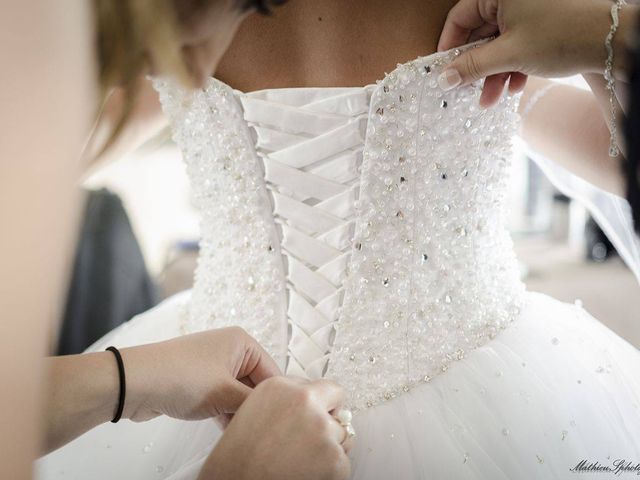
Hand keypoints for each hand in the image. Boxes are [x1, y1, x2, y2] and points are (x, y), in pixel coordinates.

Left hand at [122, 327, 280, 421]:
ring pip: (238, 393)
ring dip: (238, 412)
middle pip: (255, 383)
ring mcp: (213, 365)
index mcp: (242, 342)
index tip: (278, 421)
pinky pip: (221, 398)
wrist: (135, 382)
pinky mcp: (199, 380)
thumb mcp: (225, 393)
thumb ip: (254, 403)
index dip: (276, 398)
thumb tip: (273, 412)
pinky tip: (226, 430)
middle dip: (254, 407)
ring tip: (241, 431)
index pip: (272, 372)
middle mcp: (230, 349)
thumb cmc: (180, 377)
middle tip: (257, 429)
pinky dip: (225, 412)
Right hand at [198, 377, 351, 479]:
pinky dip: (330, 470)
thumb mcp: (254, 409)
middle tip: (312, 438)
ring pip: (342, 434)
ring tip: (299, 459)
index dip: (319, 404)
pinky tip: (304, 472)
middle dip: (329, 419)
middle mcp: (303, 402)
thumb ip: (286, 398)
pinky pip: (342, 461)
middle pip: (336, 404)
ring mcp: (321, 429)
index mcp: (280, 386)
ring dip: (328, 446)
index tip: (316, 414)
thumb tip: (315, 400)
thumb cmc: (238, 456)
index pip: (322, 386)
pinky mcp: (334, 458)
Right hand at [437, 0, 635, 106]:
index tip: (445, 71)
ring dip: (494, 74)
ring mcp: (528, 11)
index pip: (461, 18)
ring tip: (491, 99)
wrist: (611, 39)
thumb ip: (472, 66)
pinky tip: (514, 87)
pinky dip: (512, 67)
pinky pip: (516, 45)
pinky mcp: (541, 25)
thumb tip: (444, 78)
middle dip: (476, 68)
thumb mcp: (509, 54)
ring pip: (499, 44)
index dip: (450, 47)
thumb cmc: (563, 35)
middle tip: (468, 91)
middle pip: (480, 34)